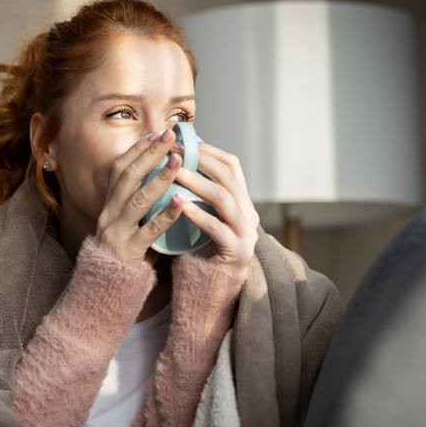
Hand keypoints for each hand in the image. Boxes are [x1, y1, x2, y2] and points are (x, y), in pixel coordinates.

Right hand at [95, 129, 186, 266]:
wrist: (109, 285)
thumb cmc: (128, 249)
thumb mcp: (129, 219)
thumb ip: (141, 198)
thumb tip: (164, 170)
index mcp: (109, 203)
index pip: (120, 168)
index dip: (138, 149)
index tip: (158, 132)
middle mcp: (109, 213)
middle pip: (127, 176)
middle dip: (149, 154)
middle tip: (170, 136)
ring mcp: (117, 232)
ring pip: (137, 200)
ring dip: (159, 179)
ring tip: (179, 162)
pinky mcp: (128, 251)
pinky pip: (148, 231)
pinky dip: (165, 215)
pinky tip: (181, 202)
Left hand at [174, 142, 259, 272]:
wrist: (210, 285)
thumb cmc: (200, 246)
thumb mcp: (203, 214)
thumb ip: (197, 192)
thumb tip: (176, 158)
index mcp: (243, 201)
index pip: (232, 166)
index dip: (209, 151)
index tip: (184, 141)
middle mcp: (249, 214)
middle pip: (228, 178)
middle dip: (201, 162)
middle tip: (175, 152)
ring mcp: (246, 233)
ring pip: (224, 199)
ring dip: (198, 183)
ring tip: (175, 173)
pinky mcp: (237, 251)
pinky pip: (216, 228)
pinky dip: (197, 214)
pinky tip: (179, 204)